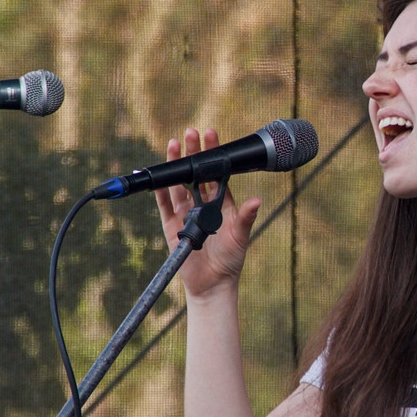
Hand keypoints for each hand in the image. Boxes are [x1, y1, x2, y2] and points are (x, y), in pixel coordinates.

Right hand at [154, 127, 260, 300]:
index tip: (211, 134)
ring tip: (174, 143)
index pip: (216, 174)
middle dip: (193, 153)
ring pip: (179, 183)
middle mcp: (202, 204)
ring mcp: (185, 213)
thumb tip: (257, 200)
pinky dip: (160, 189)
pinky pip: (164, 203)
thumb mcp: (241, 236)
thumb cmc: (231, 260)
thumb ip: (246, 217)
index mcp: (221, 203)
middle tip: (192, 133)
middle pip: (196, 173)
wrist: (213, 283)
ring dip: (176, 165)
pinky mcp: (171, 224)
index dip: (213, 155)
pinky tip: (159, 174)